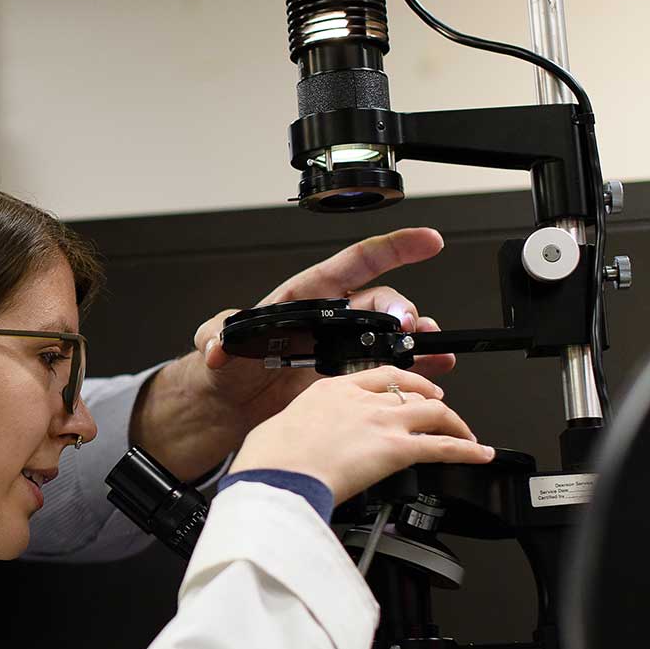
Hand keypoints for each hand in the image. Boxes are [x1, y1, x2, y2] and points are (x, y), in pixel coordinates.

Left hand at [131, 228, 458, 478]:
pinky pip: (392, 370)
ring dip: (417, 339)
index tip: (426, 241)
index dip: (392, 249)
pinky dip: (417, 369)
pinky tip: (434, 372)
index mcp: (306, 298)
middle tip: (408, 323)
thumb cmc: (228, 366)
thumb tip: (217, 345)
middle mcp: (332, 321)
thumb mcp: (216, 341)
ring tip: (433, 347)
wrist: (231, 407)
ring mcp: (344, 351)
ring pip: (393, 336)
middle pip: (380, 302)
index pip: (354, 264)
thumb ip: (216, 336)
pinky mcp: (350, 381)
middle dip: (400, 308)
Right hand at [231, 366, 494, 502]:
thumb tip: (301, 444)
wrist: (278, 474)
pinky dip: (468, 450)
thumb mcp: (279, 429)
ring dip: (455, 424)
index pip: (378, 376)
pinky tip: (480, 454)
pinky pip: (444, 447)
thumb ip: (301, 430)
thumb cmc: (271, 459)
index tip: (410, 389)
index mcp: (331, 390)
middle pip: (412, 392)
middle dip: (432, 402)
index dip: (403, 382)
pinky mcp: (397, 449)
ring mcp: (382, 421)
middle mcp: (361, 400)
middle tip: (441, 412)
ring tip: (466, 436)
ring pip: (434, 414)